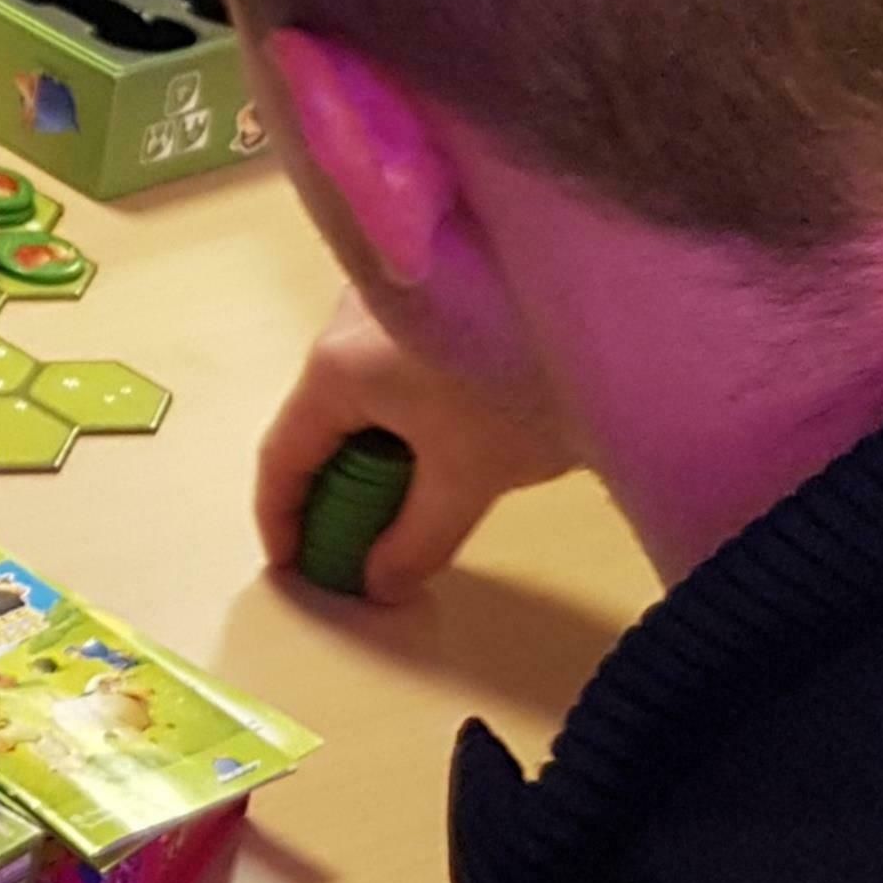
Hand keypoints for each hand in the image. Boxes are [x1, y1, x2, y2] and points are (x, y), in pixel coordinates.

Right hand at [254, 289, 578, 603]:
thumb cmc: (518, 390)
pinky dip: (397, 415)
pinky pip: (386, 366)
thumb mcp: (468, 479)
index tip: (293, 566)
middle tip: (360, 542)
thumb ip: (415, 541)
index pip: (282, 454)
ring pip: (356, 392)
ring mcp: (383, 300)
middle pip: (318, 419)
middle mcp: (342, 325)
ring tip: (407, 497)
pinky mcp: (425, 296)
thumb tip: (378, 586)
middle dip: (332, 487)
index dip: (279, 518)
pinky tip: (439, 439)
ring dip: (370, 450)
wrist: (603, 306)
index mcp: (334, 369)